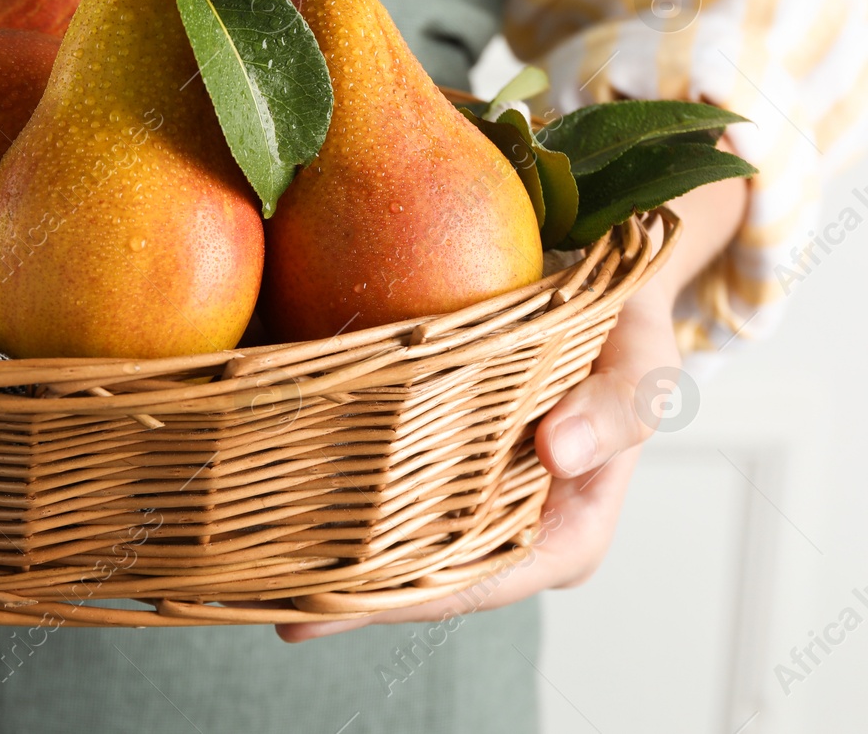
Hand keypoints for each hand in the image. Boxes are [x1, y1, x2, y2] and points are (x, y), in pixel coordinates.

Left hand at [279, 283, 671, 641]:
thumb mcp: (643, 364)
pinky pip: (383, 485)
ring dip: (329, 544)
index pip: (477, 583)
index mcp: (564, 536)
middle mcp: (510, 530)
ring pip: (394, 539)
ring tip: (253, 558)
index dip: (403, 600)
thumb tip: (558, 451)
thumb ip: (615, 408)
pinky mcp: (439, 462)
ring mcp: (471, 500)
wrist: (606, 290)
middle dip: (347, 588)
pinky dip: (333, 486)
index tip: (333, 606)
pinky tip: (271, 485)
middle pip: (423, 574)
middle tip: (266, 591)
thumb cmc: (629, 334)